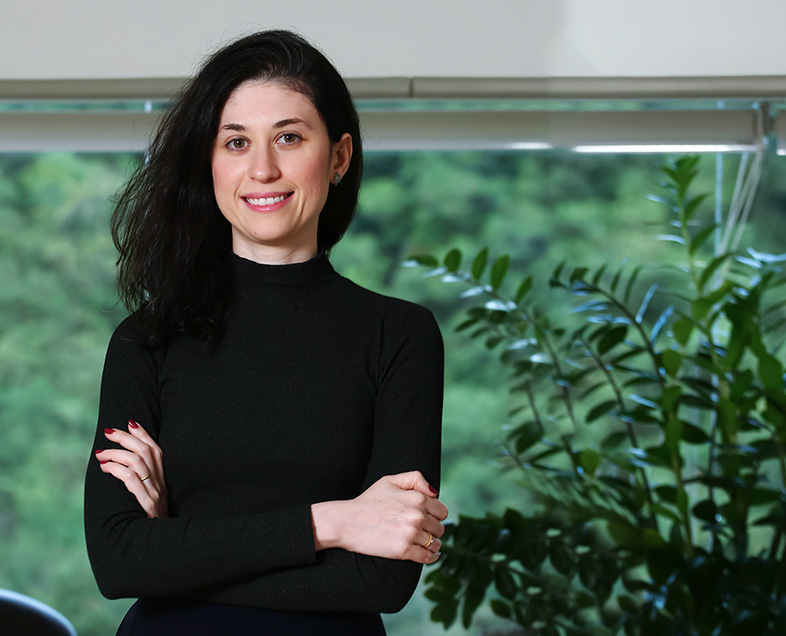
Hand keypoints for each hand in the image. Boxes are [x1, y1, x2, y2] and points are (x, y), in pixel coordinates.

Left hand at [95, 420, 167, 517]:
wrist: (159, 544)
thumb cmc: (148, 520)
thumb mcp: (150, 497)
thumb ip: (141, 480)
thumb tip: (120, 463)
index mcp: (162, 478)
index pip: (155, 448)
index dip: (143, 433)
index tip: (128, 422)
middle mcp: (161, 482)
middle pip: (145, 451)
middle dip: (125, 438)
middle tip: (108, 433)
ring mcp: (155, 492)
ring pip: (137, 462)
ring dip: (116, 454)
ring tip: (101, 454)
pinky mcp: (147, 504)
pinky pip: (131, 480)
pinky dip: (117, 470)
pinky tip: (106, 468)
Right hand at [311, 471, 447, 563]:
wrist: (347, 521)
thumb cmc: (368, 501)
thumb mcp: (389, 481)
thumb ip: (415, 479)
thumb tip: (434, 492)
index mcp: (417, 498)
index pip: (442, 511)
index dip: (436, 515)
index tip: (428, 518)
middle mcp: (417, 515)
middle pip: (440, 528)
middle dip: (433, 530)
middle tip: (421, 531)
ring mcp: (411, 534)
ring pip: (435, 543)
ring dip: (432, 545)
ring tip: (424, 543)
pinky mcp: (403, 550)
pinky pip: (427, 557)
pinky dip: (430, 557)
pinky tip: (428, 555)